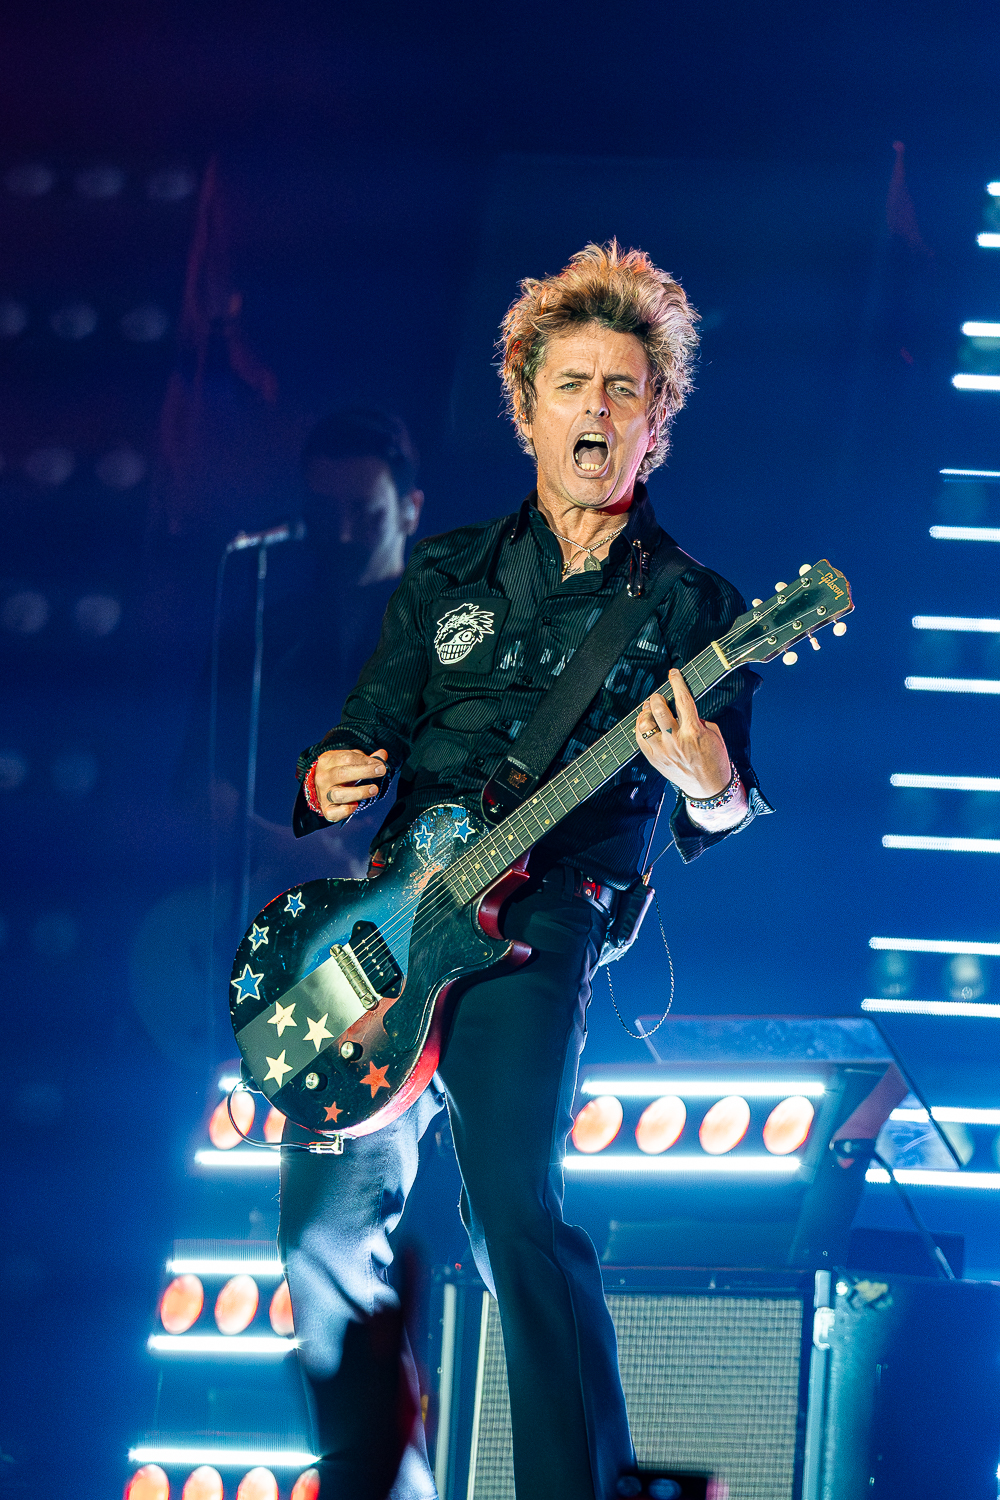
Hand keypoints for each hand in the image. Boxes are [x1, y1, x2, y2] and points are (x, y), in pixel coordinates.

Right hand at [312, 747, 388, 821]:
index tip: (380, 765)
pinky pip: (333, 812)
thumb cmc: (338, 771)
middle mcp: (323, 777)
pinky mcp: (326, 809)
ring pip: (339, 794)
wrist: (319, 787)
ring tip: (374, 790)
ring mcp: (323, 794)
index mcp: (328, 761)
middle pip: (342, 774)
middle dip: (364, 772)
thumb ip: (365, 759)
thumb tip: (382, 754)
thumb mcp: (348, 760)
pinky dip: (345, 810)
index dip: (365, 761)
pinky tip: (355, 805)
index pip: (347, 758)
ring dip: (359, 792)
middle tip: (381, 771)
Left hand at [634, 671, 731, 798]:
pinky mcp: (654, 760)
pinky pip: (640, 739)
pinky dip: (640, 728)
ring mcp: (662, 751)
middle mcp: (675, 740)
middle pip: (658, 709)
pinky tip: (645, 724)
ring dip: (646, 712)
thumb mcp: (714, 735)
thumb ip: (697, 719)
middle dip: (657, 698)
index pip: (683, 699)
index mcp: (693, 731)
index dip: (677, 682)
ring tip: (649, 709)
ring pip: (645, 724)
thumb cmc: (714, 760)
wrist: (709, 788)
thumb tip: (680, 709)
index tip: (673, 673)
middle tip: (658, 696)